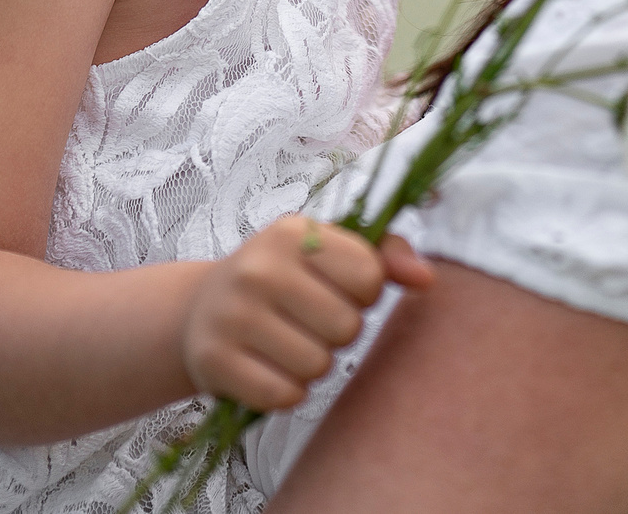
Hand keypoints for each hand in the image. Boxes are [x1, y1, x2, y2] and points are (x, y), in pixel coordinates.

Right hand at [181, 215, 434, 411]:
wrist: (201, 309)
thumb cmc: (283, 277)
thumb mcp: (328, 250)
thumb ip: (385, 254)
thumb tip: (427, 279)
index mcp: (292, 232)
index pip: (369, 276)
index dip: (364, 293)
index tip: (338, 290)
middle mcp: (257, 268)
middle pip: (347, 326)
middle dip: (339, 332)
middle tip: (311, 322)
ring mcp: (231, 315)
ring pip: (318, 365)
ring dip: (314, 363)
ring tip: (290, 342)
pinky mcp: (215, 361)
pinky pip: (284, 395)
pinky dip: (286, 391)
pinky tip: (270, 367)